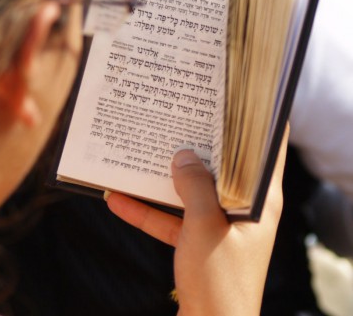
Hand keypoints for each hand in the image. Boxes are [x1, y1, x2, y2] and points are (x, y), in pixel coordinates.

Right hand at [105, 125, 287, 315]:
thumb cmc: (219, 281)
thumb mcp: (204, 227)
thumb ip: (194, 187)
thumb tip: (183, 156)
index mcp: (258, 204)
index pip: (265, 154)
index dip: (253, 126)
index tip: (234, 101)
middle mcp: (240, 211)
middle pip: (220, 169)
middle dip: (197, 146)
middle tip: (177, 119)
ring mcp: (217, 227)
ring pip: (190, 192)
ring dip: (164, 179)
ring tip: (141, 154)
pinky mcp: (196, 244)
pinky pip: (170, 219)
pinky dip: (146, 211)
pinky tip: (117, 200)